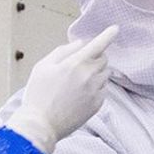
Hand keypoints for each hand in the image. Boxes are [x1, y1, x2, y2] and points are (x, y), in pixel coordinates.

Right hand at [6, 26, 117, 152]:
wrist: (41, 124)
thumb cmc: (38, 94)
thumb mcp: (43, 66)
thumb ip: (63, 51)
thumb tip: (80, 44)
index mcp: (75, 63)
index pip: (97, 44)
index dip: (108, 35)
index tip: (115, 28)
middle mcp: (89, 76)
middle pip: (103, 59)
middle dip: (95, 58)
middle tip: (79, 66)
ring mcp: (95, 91)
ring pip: (105, 74)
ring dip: (96, 73)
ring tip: (77, 83)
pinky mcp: (97, 105)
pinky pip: (103, 89)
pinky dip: (96, 88)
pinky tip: (80, 95)